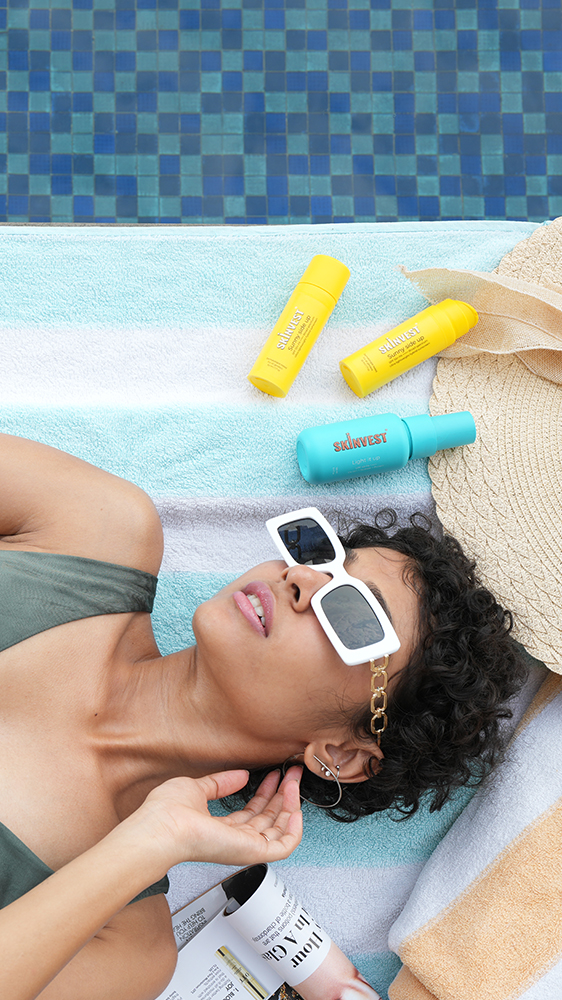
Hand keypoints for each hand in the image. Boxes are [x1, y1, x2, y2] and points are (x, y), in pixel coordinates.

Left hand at [128, 766, 302, 869]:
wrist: (161, 829)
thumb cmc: (167, 813)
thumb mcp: (197, 788)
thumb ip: (220, 783)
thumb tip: (242, 775)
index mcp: (220, 828)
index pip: (252, 813)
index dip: (266, 793)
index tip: (274, 775)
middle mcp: (234, 840)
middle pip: (268, 820)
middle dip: (282, 795)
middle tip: (292, 775)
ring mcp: (244, 847)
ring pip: (279, 831)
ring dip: (291, 805)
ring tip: (293, 783)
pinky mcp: (252, 852)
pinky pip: (283, 846)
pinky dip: (295, 830)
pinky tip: (297, 810)